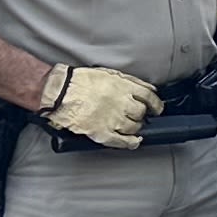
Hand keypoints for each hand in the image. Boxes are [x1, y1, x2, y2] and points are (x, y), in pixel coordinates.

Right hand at [41, 62, 161, 148]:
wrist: (59, 92)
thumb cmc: (79, 81)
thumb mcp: (108, 74)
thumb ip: (129, 81)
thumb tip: (148, 88)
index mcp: (123, 88)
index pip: (149, 97)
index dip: (156, 104)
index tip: (157, 108)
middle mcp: (121, 104)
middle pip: (141, 113)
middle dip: (140, 114)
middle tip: (135, 114)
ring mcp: (113, 120)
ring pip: (134, 127)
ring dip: (134, 127)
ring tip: (128, 124)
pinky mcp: (102, 133)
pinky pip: (122, 141)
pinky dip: (131, 143)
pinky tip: (133, 141)